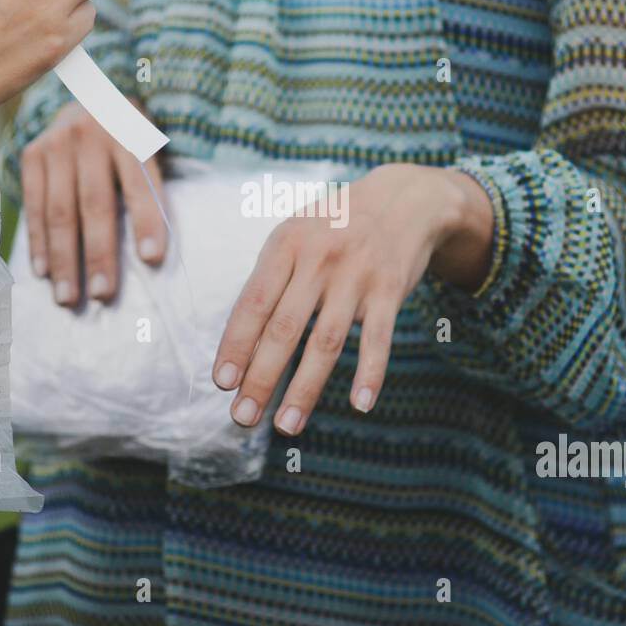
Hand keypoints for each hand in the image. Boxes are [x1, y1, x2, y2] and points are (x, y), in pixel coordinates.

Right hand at [20, 101, 166, 306]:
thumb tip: (152, 253)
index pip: (140, 184)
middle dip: (99, 255)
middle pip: (95, 205)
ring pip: (59, 211)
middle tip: (104, 296)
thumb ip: (149, 185)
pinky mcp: (32, 154)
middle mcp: (91, 137)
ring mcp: (57, 144)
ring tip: (69, 298)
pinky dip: (38, 242)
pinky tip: (44, 272)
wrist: (89, 93)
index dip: (146, 221)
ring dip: (64, 260)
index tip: (153, 259)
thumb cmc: (129, 135)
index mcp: (131, 134)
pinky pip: (33, 206)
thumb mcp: (149, 145)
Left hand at [215, 163, 492, 435]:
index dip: (236, 344)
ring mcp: (356, 275)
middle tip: (243, 417)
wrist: (403, 200)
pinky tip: (360, 404)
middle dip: (261, 377)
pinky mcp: (390, 290)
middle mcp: (319, 259)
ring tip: (287, 424)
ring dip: (305, 388)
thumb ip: (270, 282)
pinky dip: (371, 373)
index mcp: (286, 246)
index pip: (254, 303)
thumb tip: (241, 344)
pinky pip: (378, 338)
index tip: (222, 383)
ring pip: (327, 341)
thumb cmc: (335, 227)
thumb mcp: (295, 237)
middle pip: (285, 329)